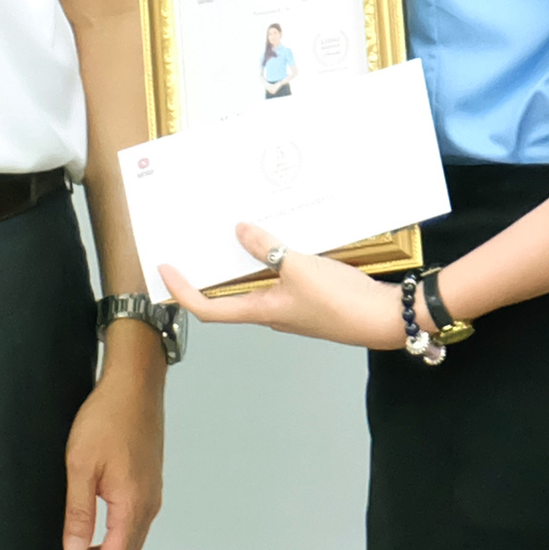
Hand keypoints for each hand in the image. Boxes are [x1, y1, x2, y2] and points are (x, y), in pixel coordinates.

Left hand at [54, 332, 167, 549]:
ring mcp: (150, 496)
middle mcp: (147, 507)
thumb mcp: (81, 465)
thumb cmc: (105, 419)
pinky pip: (129, 529)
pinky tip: (89, 545)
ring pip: (126, 545)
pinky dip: (108, 546)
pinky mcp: (146, 485)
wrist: (135, 383)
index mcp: (133, 506)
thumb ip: (78, 511)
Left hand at [159, 223, 406, 353]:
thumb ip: (268, 248)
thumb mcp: (300, 267)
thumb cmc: (340, 302)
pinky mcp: (309, 300)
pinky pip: (279, 280)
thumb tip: (240, 231)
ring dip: (241, 265)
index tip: (165, 272)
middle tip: (193, 247)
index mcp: (260, 311)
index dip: (182, 292)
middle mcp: (270, 314)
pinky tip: (277, 241)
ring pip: (256, 286)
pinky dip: (270, 262)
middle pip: (229, 297)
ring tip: (232, 235)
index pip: (208, 308)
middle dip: (209, 274)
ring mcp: (290, 309)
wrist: (383, 318)